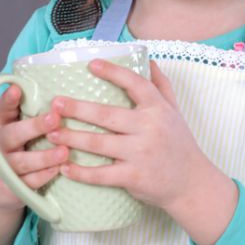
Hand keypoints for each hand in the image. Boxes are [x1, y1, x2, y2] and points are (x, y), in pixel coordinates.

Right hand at [0, 84, 67, 213]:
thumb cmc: (14, 147)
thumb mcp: (14, 126)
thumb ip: (28, 110)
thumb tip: (57, 84)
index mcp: (1, 125)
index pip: (2, 109)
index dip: (8, 99)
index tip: (17, 89)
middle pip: (12, 135)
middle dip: (33, 127)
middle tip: (54, 118)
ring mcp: (4, 167)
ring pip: (23, 162)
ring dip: (44, 156)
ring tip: (64, 151)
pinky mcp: (12, 187)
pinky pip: (29, 182)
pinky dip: (44, 176)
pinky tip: (59, 169)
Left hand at [49, 58, 210, 211]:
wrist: (192, 183)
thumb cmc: (180, 144)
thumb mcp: (175, 112)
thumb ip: (162, 86)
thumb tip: (150, 60)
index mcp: (158, 109)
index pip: (135, 84)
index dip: (113, 72)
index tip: (92, 64)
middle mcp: (149, 128)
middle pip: (106, 115)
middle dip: (77, 109)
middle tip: (55, 103)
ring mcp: (141, 154)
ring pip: (98, 144)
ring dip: (71, 138)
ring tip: (52, 134)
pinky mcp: (134, 177)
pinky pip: (101, 174)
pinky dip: (81, 172)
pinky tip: (64, 167)